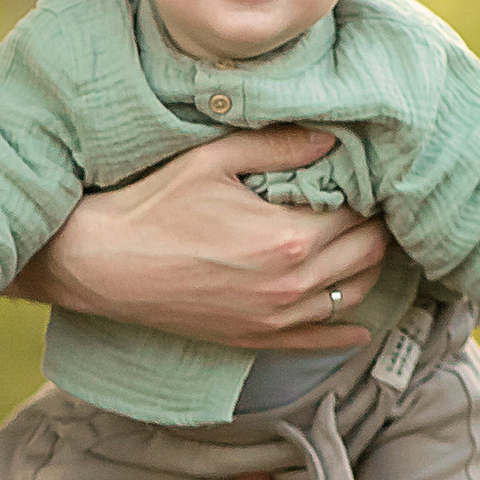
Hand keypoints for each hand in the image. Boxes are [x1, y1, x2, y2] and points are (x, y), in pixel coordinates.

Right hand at [12, 128, 387, 350]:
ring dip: (365, 269)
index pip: (358, 214)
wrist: (105, 264)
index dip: (364, 192)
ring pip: (352, 296)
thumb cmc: (154, 205)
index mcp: (288, 238)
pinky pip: (319, 341)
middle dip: (373, 227)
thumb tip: (331, 138)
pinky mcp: (256, 339)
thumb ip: (278, 146)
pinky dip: (345, 331)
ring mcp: (275, 318)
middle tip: (364, 206)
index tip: (357, 178)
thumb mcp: (214, 159)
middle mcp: (291, 285)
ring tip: (359, 245)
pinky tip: (359, 324)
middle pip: (367, 255)